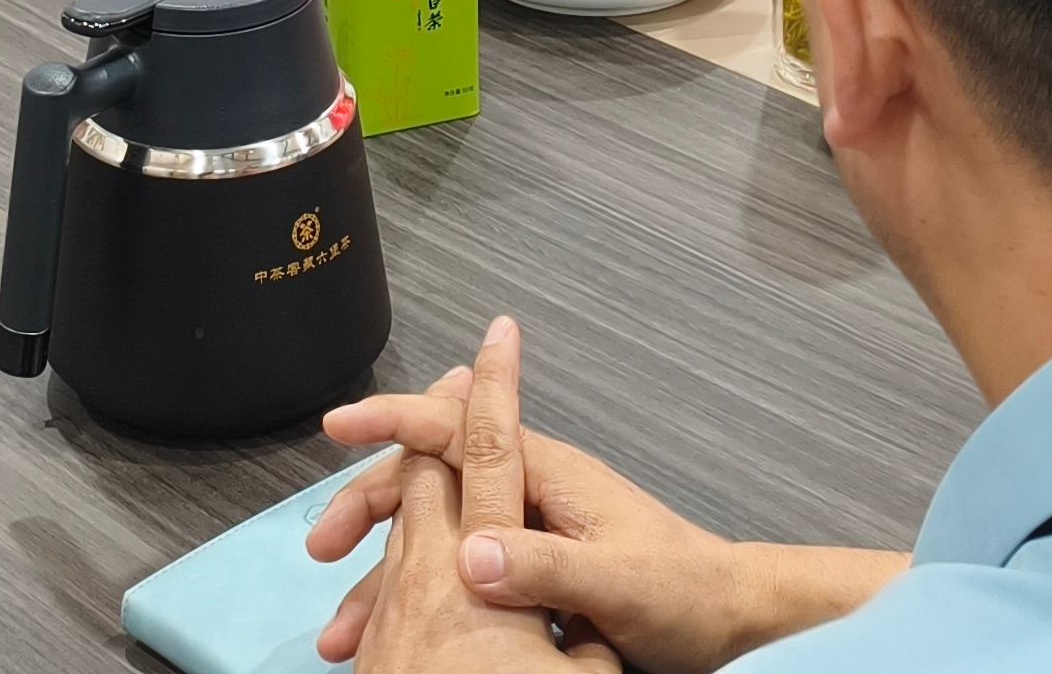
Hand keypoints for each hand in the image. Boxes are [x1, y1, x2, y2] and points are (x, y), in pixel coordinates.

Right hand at [317, 328, 793, 673]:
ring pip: (434, 534)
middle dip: (368, 506)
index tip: (336, 425)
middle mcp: (528, 492)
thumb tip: (470, 554)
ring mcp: (527, 529)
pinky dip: (416, 597)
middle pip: (428, 481)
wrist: (730, 618)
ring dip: (385, 571)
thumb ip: (547, 568)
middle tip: (321, 549)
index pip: (455, 428)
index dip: (392, 419)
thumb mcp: (618, 584)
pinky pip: (455, 569)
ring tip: (342, 628)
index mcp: (545, 475)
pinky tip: (393, 632)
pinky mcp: (530, 568)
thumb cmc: (685, 593)